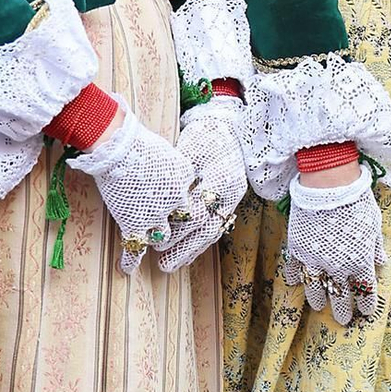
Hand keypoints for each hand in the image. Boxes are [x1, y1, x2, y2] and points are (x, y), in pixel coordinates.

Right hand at [68, 108, 199, 273]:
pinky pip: (135, 248)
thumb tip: (169, 170)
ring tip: (152, 244)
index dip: (182, 198)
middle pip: (183, 219)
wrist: (118, 147)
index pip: (190, 193)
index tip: (177, 202)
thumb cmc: (136, 139)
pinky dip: (130, 261)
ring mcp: (156, 214)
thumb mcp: (164, 148)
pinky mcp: (135, 224)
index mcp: (184, 175)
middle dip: (177, 224)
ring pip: (163, 236)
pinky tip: (126, 269)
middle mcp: (176, 198)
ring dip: (157, 239)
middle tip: (171, 228)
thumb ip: (169, 161)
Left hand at [156, 104, 248, 271]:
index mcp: (220, 176)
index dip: (178, 228)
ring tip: (171, 265)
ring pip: (213, 231)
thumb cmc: (204, 134)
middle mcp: (231, 192)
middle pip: (207, 227)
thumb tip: (156, 203)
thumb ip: (176, 177)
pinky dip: (200, 242)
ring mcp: (234, 198)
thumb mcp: (187, 150)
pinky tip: (186, 254)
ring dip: (191, 250)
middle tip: (163, 264)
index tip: (158, 239)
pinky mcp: (231, 202)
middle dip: (184, 248)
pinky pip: (216, 226)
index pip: (198, 211)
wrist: (229, 126)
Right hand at [282, 170, 384, 325]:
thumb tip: (382, 262)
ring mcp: (315, 259)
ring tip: (319, 306)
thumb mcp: (374, 224)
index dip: (366, 303)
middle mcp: (338, 266)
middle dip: (343, 310)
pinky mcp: (297, 249)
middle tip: (343, 320)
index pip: (365, 291)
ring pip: (315, 289)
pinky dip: (295, 278)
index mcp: (361, 262)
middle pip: (340, 297)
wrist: (328, 184)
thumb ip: (376, 247)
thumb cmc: (357, 200)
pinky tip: (296, 283)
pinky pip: (295, 270)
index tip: (366, 310)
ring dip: (318, 300)